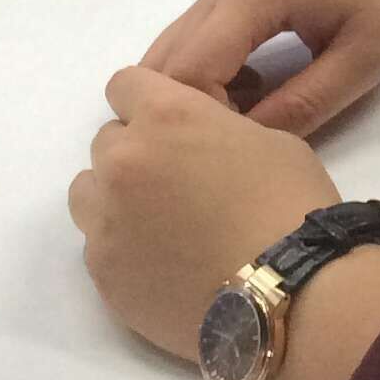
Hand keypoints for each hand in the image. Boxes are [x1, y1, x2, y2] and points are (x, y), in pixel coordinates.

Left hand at [70, 66, 339, 363]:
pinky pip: (97, 244)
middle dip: (137, 152)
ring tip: (160, 225)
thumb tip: (196, 148)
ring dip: (115, 197)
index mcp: (165, 116)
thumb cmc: (291, 205)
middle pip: (106, 141)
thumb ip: (212, 130)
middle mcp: (123, 161)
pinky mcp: (102, 271)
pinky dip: (123, 246)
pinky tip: (164, 264)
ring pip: (88, 192)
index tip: (173, 127)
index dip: (149, 103)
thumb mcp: (267, 139)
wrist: (288, 293)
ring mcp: (105, 220)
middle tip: (178, 182)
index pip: (124, 85)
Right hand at [139, 0, 379, 135]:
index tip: (243, 154)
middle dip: (189, 113)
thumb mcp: (364, 59)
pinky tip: (254, 98)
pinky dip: (211, 74)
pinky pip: (201, 38)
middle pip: (167, 63)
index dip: (202, 124)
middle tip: (237, 150)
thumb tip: (247, 149)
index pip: (186, 75)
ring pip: (179, 50)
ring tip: (249, 127)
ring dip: (199, 94)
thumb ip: (303, 107)